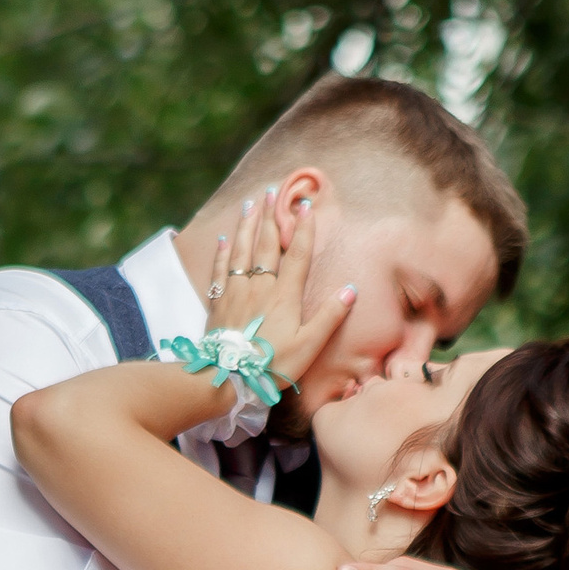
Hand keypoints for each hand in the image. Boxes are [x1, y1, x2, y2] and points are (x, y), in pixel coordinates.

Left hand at [203, 186, 353, 400]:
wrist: (228, 378)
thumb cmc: (272, 365)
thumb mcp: (309, 346)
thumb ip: (330, 317)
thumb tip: (350, 289)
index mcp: (284, 296)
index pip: (297, 255)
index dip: (303, 229)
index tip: (305, 206)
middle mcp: (259, 287)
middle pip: (265, 244)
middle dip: (271, 216)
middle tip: (271, 191)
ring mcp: (235, 293)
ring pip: (241, 251)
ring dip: (246, 225)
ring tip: (250, 203)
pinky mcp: (217, 303)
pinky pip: (219, 270)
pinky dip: (222, 252)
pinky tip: (224, 238)